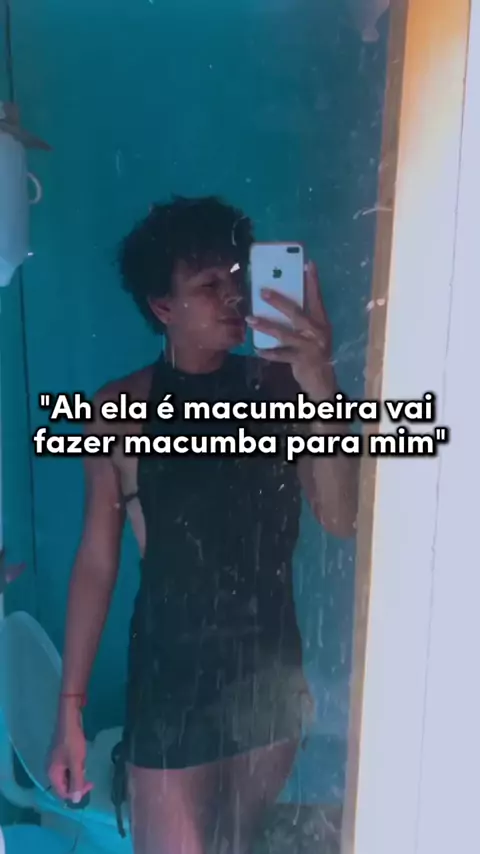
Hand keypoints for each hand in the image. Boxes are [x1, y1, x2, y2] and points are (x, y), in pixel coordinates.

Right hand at [48, 711, 92, 802]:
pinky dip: (75, 767)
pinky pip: (68, 767)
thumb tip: (75, 801)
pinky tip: (82, 760)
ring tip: (85, 766)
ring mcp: (55, 762)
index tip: (90, 785)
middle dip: (77, 784)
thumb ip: (76, 782)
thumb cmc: (72, 742)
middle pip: (64, 785)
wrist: (69, 720)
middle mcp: (51, 770)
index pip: (63, 793)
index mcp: (52, 774)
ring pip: (67, 776)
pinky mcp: (60, 755)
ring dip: (77, 775)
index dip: (76, 793)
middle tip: (90, 779)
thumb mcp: (76, 763)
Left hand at [246, 260, 336, 400]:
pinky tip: (257, 349)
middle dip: (278, 301)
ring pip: (284, 333)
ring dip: (265, 326)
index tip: (307, 263)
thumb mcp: (313, 333)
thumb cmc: (314, 352)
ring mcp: (310, 346)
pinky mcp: (301, 360)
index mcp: (321, 321)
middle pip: (296, 312)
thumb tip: (281, 302)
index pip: (316, 297)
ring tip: (250, 319)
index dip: (312, 281)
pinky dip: (269, 352)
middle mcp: (317, 331)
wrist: (322, 380)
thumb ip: (303, 319)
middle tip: (262, 292)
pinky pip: (281, 354)